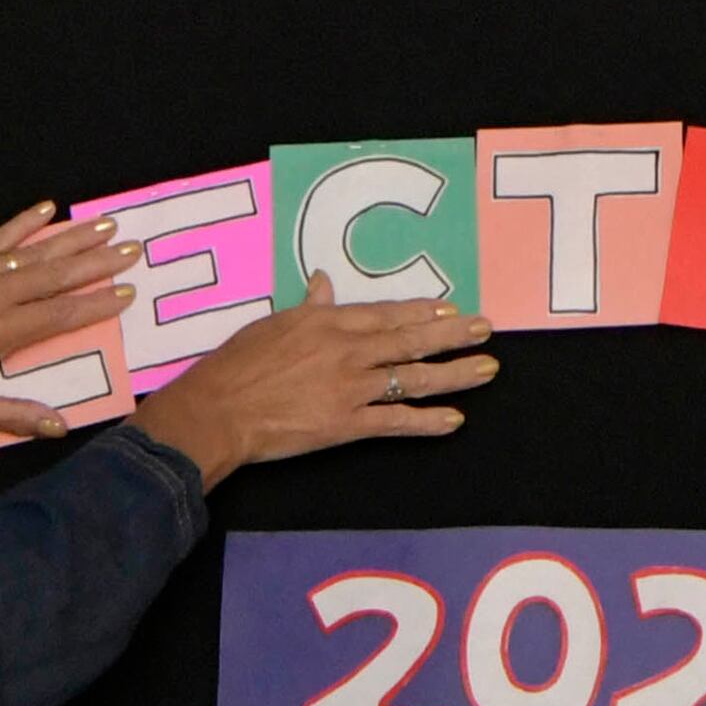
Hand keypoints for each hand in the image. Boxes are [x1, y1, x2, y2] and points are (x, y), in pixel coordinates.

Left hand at [0, 205, 136, 441]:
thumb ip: (12, 416)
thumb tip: (58, 426)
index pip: (60, 314)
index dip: (96, 303)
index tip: (127, 293)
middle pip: (55, 275)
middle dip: (97, 261)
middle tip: (131, 248)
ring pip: (33, 252)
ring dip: (72, 238)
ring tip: (105, 224)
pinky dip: (23, 222)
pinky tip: (47, 209)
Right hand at [131, 281, 494, 488]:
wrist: (219, 409)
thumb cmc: (237, 365)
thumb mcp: (273, 323)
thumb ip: (307, 306)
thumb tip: (323, 281)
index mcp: (328, 322)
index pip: (386, 314)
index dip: (422, 312)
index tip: (451, 309)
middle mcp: (347, 350)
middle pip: (410, 340)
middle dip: (453, 335)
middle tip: (486, 330)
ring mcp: (350, 388)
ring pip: (412, 378)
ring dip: (454, 374)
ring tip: (486, 369)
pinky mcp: (346, 424)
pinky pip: (396, 422)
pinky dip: (427, 422)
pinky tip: (454, 420)